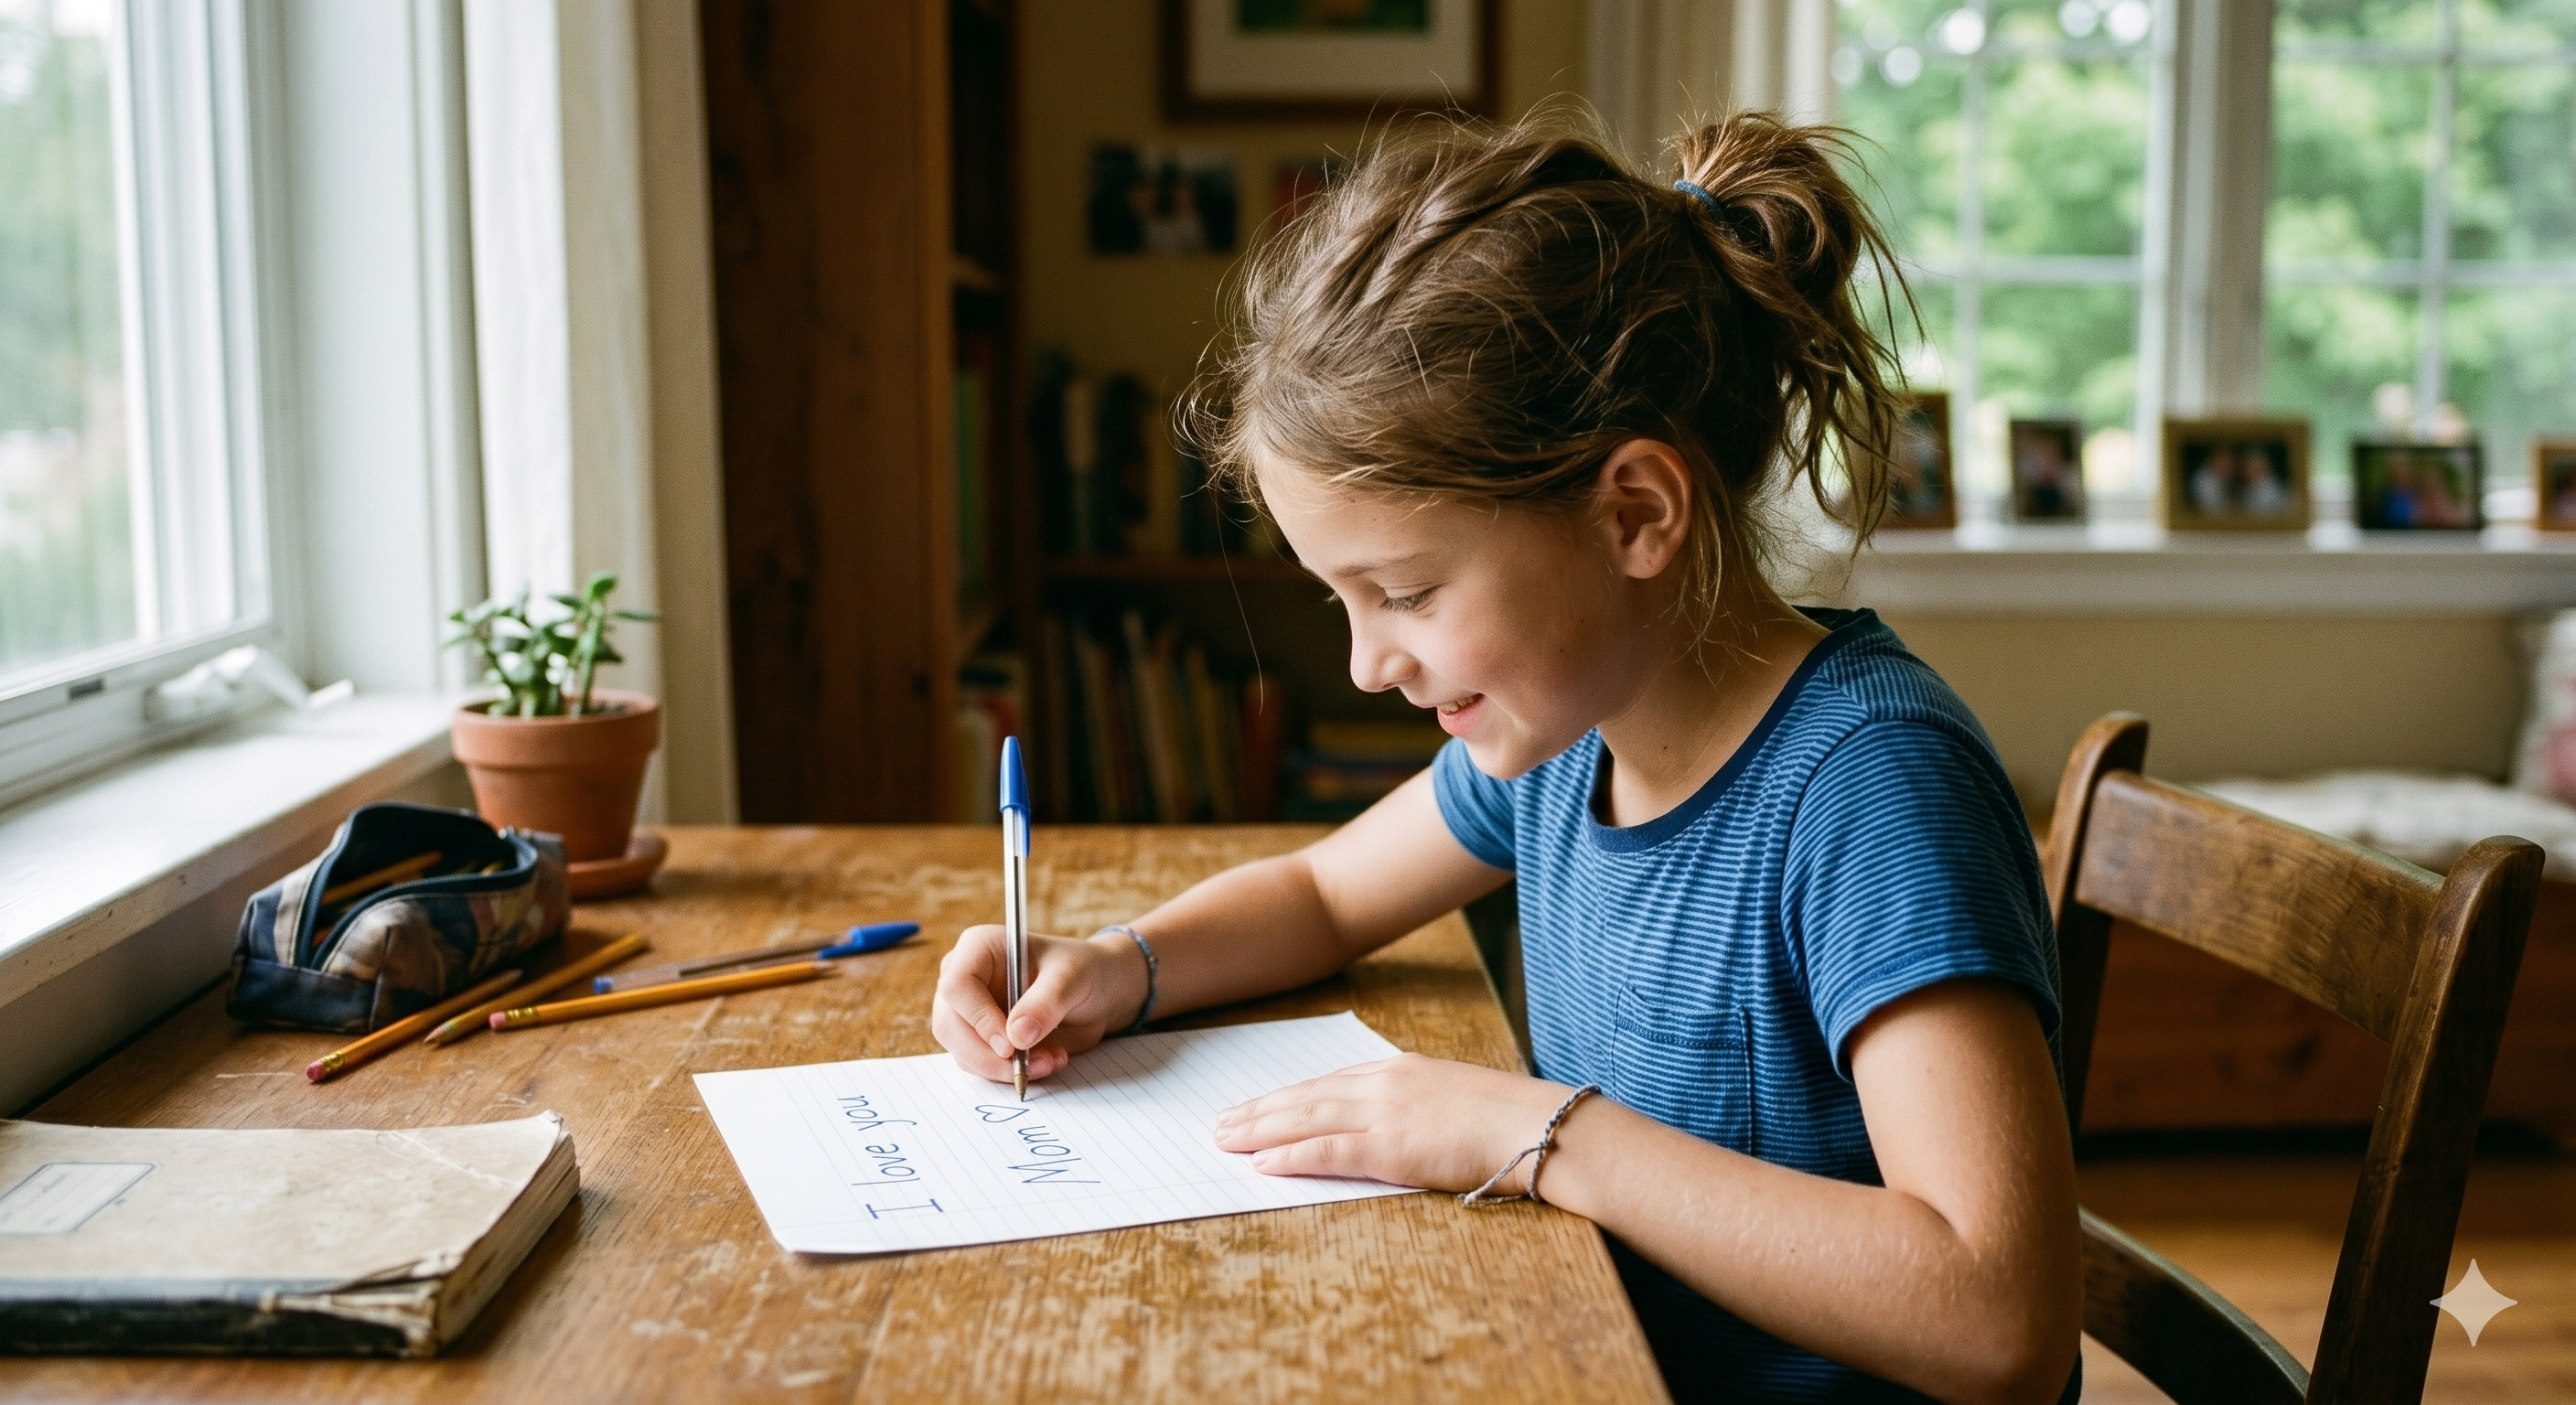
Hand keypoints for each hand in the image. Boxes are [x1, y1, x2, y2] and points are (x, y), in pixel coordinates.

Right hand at [931, 925, 1148, 1084]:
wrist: (1094, 992)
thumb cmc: (1081, 970)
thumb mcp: (1073, 978)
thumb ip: (1046, 1003)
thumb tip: (1017, 1036)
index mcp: (979, 948)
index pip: (956, 986)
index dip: (978, 1018)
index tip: (1011, 1045)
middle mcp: (964, 978)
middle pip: (950, 1026)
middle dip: (990, 1056)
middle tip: (1030, 1067)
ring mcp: (967, 1011)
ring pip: (962, 1052)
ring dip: (1003, 1068)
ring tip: (1050, 1060)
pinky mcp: (978, 1038)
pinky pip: (979, 1065)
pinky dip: (1009, 1073)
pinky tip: (1045, 1062)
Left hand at [1212, 1053, 1577, 1193]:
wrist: (1539, 1125)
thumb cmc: (1506, 1119)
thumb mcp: (1451, 1097)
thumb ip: (1413, 1104)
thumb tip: (1387, 1126)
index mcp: (1399, 1070)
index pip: (1327, 1083)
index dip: (1285, 1097)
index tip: (1255, 1107)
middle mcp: (1384, 1084)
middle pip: (1305, 1097)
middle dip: (1259, 1111)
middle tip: (1221, 1125)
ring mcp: (1386, 1113)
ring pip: (1306, 1119)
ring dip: (1260, 1131)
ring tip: (1227, 1141)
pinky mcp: (1393, 1147)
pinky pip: (1329, 1151)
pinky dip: (1291, 1155)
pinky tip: (1263, 1163)